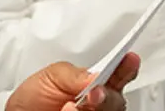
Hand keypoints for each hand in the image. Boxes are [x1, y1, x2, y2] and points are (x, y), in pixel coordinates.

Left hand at [6, 53, 139, 110]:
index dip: (127, 67)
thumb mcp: (51, 76)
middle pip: (117, 101)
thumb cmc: (35, 98)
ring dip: (92, 109)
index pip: (118, 75)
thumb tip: (95, 75)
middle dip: (108, 96)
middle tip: (95, 93)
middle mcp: (99, 103)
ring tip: (70, 106)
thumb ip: (74, 73)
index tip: (129, 59)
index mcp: (95, 83)